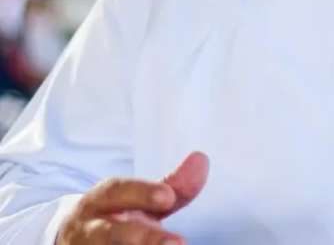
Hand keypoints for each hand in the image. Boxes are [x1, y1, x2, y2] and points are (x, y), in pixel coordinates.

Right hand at [56, 151, 208, 244]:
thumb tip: (201, 159)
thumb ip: (172, 186)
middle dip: (142, 237)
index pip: (117, 192)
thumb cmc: (116, 217)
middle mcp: (89, 229)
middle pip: (110, 234)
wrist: (71, 243)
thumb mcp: (139, 199)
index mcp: (101, 201)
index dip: (142, 193)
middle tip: (178, 242)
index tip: (168, 197)